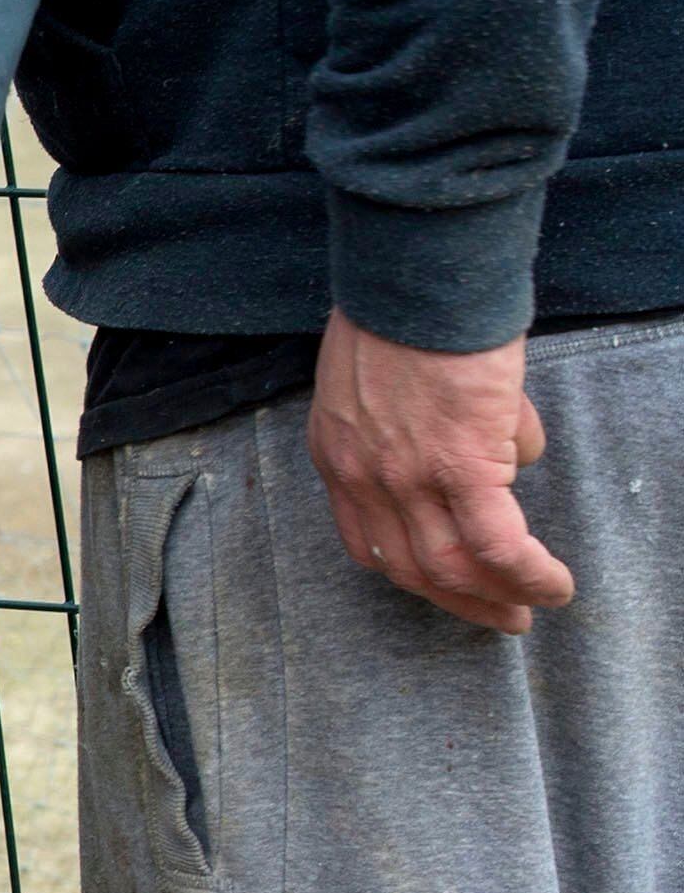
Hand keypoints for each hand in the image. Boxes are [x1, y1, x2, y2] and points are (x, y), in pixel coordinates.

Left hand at [308, 314, 569, 633]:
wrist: (415, 276)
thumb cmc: (407, 308)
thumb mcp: (387, 375)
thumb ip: (430, 419)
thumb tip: (505, 445)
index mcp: (340, 456)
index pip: (367, 539)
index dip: (409, 569)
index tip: (443, 585)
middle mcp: (364, 479)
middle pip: (409, 566)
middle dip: (457, 600)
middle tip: (499, 617)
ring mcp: (408, 479)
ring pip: (452, 566)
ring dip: (496, 597)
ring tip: (532, 608)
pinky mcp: (460, 466)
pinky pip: (496, 543)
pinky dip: (526, 573)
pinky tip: (553, 583)